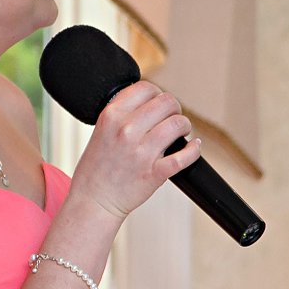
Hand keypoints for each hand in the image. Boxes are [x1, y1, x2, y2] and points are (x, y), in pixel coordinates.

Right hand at [69, 80, 201, 219]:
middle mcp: (126, 130)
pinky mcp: (155, 173)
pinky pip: (185, 156)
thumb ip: (122, 113)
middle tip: (172, 118)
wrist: (94, 200)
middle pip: (167, 102)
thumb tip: (150, 100)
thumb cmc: (98, 166)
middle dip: (174, 109)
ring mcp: (141, 152)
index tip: (159, 105)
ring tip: (180, 133)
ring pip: (178, 124)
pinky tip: (194, 147)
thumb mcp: (102, 129)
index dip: (158, 94)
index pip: (146, 88)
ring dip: (184, 126)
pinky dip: (194, 150)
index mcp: (112, 115)